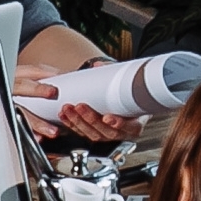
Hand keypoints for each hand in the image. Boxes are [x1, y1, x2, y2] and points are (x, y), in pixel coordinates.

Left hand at [14, 64, 145, 142]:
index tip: (107, 117)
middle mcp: (123, 131)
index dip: (119, 124)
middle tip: (80, 106)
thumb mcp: (125, 82)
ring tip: (68, 109)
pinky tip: (63, 115)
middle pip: (108, 132)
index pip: (131, 127)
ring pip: (93, 134)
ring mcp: (108, 134)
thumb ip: (113, 74)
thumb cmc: (128, 93)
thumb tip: (97, 65)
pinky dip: (71, 124)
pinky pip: (82, 133)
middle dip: (91, 120)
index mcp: (136, 121)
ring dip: (78, 122)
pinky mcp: (95, 133)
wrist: (124, 100)